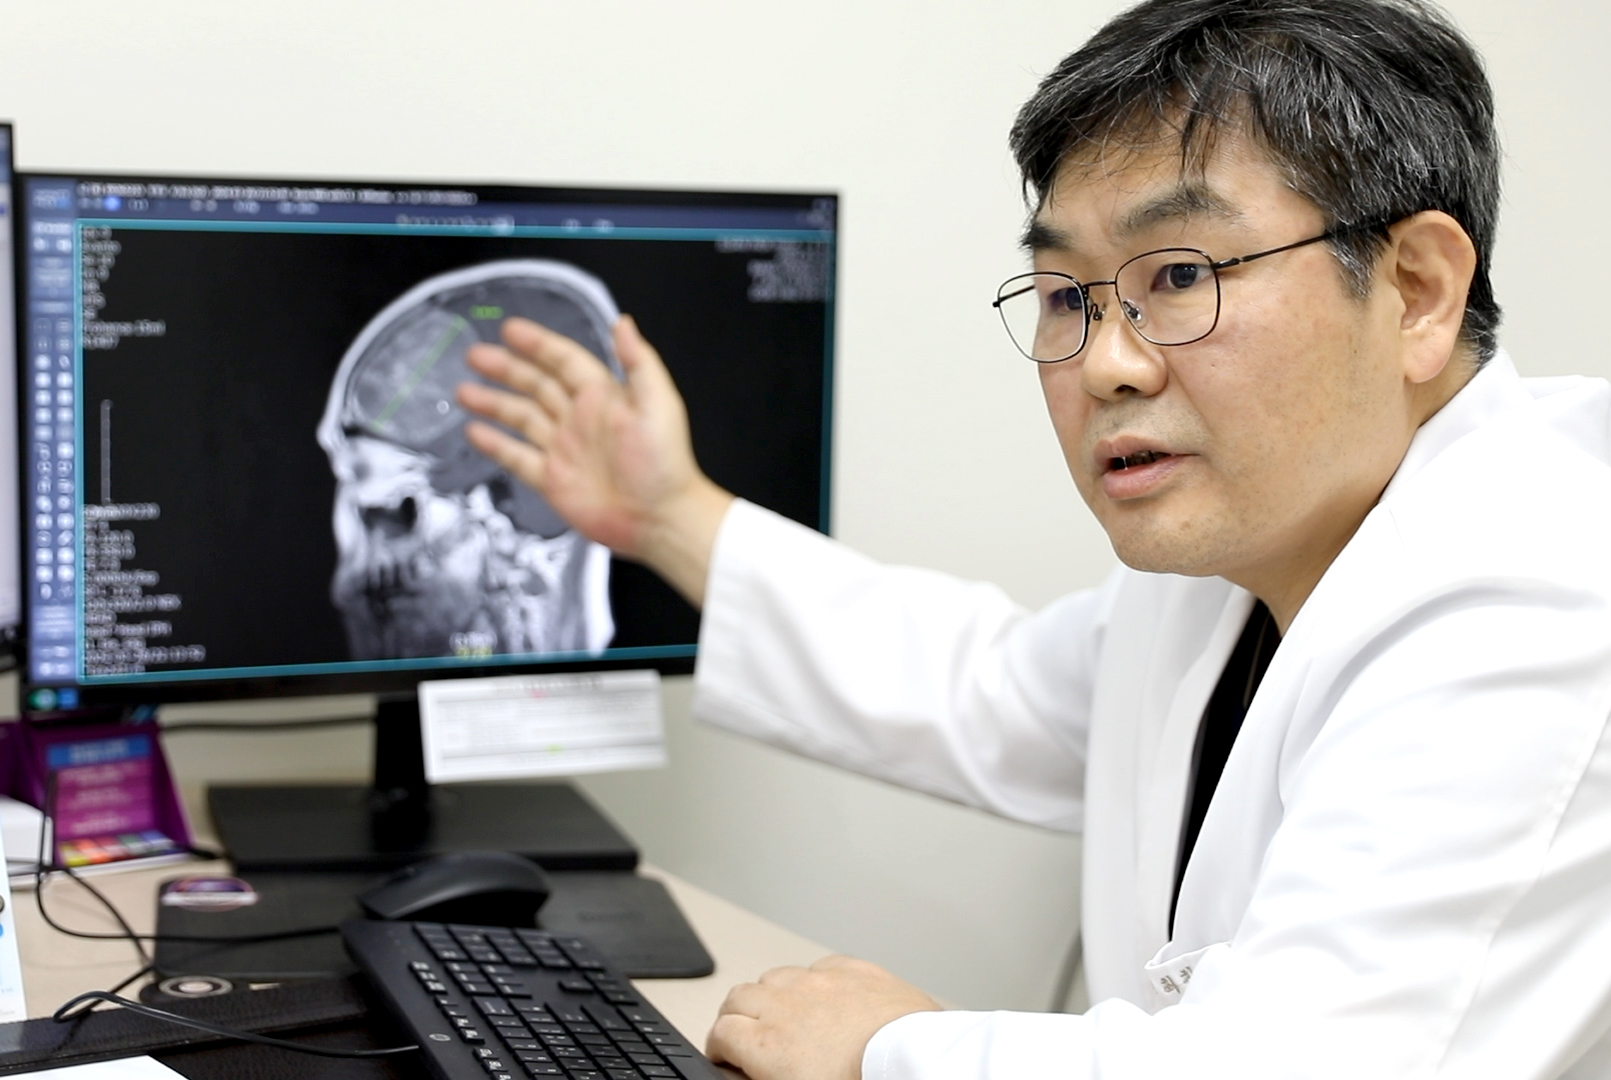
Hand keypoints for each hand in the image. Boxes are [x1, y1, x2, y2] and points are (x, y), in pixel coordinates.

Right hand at [458, 315, 732, 605]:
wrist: (660, 518)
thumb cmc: (665, 463)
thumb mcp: (659, 404)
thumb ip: (639, 362)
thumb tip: (623, 323)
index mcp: (603, 397)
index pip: (563, 361)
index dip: (538, 344)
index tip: (510, 330)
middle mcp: (579, 419)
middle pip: (535, 385)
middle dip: (505, 369)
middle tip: (475, 355)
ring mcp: (564, 449)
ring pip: (521, 418)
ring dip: (493, 403)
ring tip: (464, 391)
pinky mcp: (553, 480)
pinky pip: (517, 457)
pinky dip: (496, 444)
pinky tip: (474, 432)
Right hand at [707, 956, 941, 1079]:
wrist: (917, 1064)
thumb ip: (770, 1077)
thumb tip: (760, 1073)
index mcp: (767, 1045)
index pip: (720, 1032)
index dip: (719, 1046)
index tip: (727, 1056)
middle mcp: (786, 1004)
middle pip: (738, 997)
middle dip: (736, 1016)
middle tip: (745, 1034)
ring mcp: (820, 982)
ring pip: (776, 976)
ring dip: (772, 994)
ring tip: (785, 1014)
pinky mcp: (853, 970)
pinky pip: (821, 966)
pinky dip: (815, 981)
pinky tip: (826, 997)